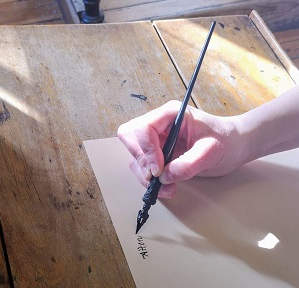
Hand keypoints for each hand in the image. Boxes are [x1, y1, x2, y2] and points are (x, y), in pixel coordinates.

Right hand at [117, 100, 244, 197]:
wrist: (234, 147)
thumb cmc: (226, 142)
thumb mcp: (211, 151)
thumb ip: (189, 163)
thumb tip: (166, 176)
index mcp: (169, 115)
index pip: (143, 128)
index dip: (146, 150)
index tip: (159, 169)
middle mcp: (158, 124)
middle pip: (130, 137)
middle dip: (140, 159)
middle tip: (157, 175)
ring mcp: (156, 139)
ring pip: (134, 155)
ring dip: (145, 175)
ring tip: (166, 188)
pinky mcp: (157, 154)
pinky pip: (143, 167)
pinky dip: (150, 181)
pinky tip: (166, 188)